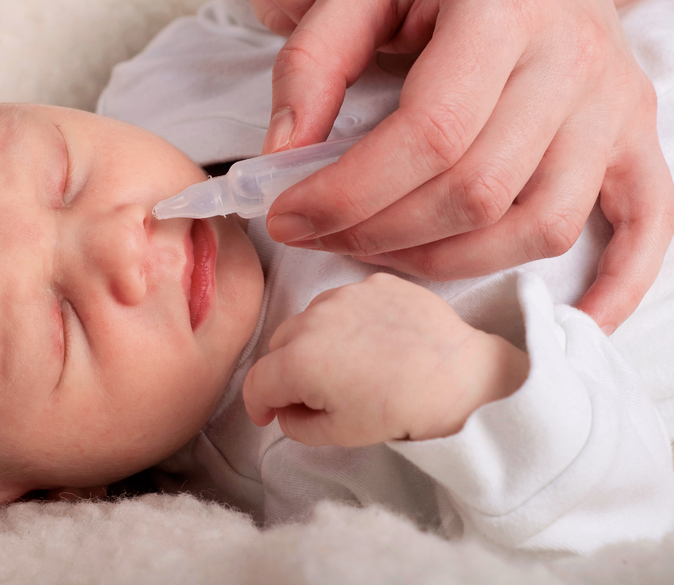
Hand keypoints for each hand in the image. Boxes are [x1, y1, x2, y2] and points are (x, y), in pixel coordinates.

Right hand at [243, 274, 528, 446]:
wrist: (462, 378)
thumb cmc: (402, 410)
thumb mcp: (341, 434)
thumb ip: (296, 425)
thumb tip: (284, 411)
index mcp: (297, 361)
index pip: (256, 381)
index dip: (257, 404)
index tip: (269, 415)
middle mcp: (312, 319)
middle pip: (278, 346)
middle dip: (286, 371)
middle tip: (316, 394)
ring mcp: (344, 294)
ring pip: (310, 319)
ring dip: (316, 341)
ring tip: (351, 365)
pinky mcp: (375, 283)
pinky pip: (346, 301)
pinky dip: (349, 321)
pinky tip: (376, 343)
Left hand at [260, 0, 673, 332]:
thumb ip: (312, 62)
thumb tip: (281, 156)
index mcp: (503, 4)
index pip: (428, 134)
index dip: (349, 192)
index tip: (288, 216)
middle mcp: (572, 59)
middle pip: (476, 191)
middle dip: (380, 233)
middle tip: (321, 234)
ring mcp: (614, 105)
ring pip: (538, 225)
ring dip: (449, 262)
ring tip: (381, 250)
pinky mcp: (637, 136)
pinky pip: (643, 226)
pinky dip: (613, 284)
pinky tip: (571, 320)